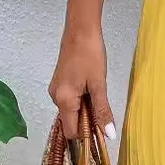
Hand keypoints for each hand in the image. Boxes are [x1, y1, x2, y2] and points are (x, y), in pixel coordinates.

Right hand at [48, 25, 113, 139]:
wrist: (80, 30)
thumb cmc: (91, 55)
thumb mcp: (99, 84)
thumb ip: (102, 111)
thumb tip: (108, 135)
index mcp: (64, 101)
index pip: (71, 132)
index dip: (86, 135)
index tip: (101, 130)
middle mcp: (55, 98)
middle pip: (71, 121)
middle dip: (87, 120)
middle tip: (104, 108)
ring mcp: (55, 89)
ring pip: (71, 110)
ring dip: (85, 109)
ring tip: (98, 94)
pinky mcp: (59, 82)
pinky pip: (70, 100)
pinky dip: (81, 100)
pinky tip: (91, 88)